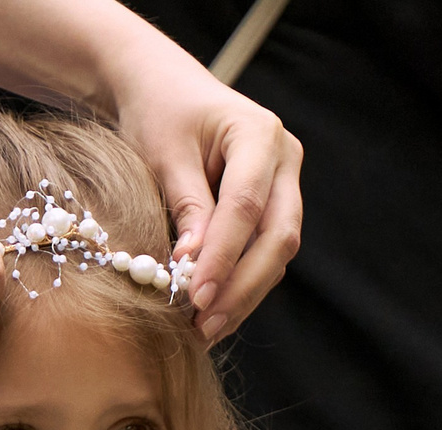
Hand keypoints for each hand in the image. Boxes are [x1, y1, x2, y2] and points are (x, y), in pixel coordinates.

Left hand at [104, 42, 302, 342]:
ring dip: (244, 294)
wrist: (162, 88)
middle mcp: (284, 158)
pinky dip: (241, 283)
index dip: (224, 256)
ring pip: (277, 251)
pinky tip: (213, 311)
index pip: (247, 206)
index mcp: (259, 134)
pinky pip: (264, 251)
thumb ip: (186, 206)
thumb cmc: (158, 112)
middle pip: (278, 235)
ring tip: (205, 329)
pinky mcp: (273, 204)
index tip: (196, 297)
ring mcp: (284, 182)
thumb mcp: (164, 154)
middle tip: (205, 325)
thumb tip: (192, 267)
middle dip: (243, 286)